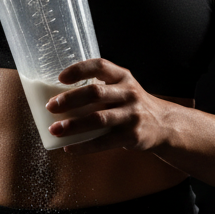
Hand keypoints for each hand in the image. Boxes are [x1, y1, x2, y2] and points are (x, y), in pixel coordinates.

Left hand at [44, 59, 172, 155]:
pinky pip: (104, 142)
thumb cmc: (131, 105)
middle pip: (95, 93)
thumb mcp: (122, 88)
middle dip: (70, 100)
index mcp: (122, 77)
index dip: (79, 70)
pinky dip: (84, 146)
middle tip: (51, 107)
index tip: (60, 78)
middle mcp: (129, 93)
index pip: (99, 66)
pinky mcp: (132, 136)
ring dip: (73, 125)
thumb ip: (99, 88)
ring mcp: (132, 115)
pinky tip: (69, 148)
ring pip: (97, 119)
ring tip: (55, 129)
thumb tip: (59, 98)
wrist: (163, 125)